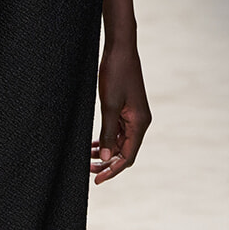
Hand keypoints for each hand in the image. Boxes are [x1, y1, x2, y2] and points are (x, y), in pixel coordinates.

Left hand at [91, 39, 150, 184]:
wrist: (120, 49)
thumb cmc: (116, 74)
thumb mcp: (108, 106)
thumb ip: (108, 133)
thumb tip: (107, 159)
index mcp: (140, 123)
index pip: (128, 157)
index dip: (113, 171)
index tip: (97, 180)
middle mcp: (140, 122)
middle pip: (125, 152)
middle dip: (108, 163)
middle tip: (88, 170)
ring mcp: (134, 116)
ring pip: (121, 142)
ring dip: (106, 152)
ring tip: (88, 158)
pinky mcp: (127, 109)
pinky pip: (118, 131)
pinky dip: (107, 139)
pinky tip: (94, 144)